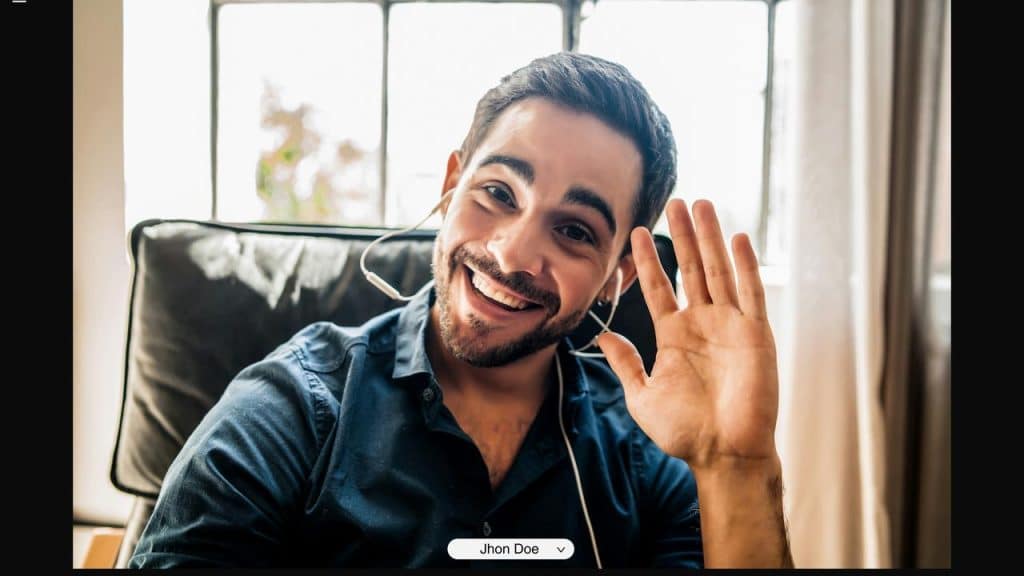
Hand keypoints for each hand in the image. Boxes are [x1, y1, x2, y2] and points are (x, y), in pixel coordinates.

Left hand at [598, 199, 779, 469]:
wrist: (722, 453)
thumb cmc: (684, 431)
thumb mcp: (642, 395)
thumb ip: (625, 362)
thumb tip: (601, 336)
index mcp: (674, 335)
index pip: (658, 288)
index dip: (648, 261)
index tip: (638, 232)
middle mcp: (702, 324)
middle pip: (690, 269)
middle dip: (682, 236)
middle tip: (675, 201)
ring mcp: (730, 326)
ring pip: (718, 271)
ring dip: (710, 239)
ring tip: (700, 205)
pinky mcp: (755, 334)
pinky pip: (751, 293)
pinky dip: (745, 266)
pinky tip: (736, 238)